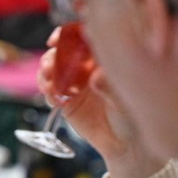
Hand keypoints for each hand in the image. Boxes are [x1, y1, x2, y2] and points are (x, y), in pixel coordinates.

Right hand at [37, 27, 123, 162]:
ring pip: (53, 68)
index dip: (66, 34)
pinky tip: (51, 95)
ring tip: (48, 81)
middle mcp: (86, 67)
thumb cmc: (132, 115)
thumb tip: (95, 77)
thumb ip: (109, 86)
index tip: (56, 39)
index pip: (81, 38)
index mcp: (102, 58)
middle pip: (62, 51)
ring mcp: (74, 83)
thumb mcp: (124, 98)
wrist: (124, 143)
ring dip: (45, 71)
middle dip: (52, 55)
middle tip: (49, 64)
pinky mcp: (65, 100)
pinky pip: (50, 90)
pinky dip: (47, 90)